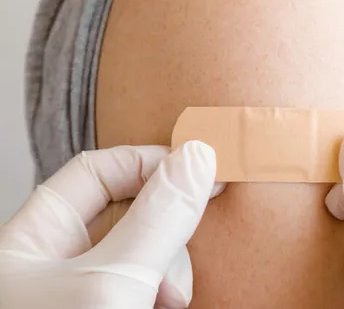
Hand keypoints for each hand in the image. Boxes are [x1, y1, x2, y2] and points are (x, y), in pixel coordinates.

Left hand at [0, 141, 222, 308]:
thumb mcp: (113, 282)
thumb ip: (156, 220)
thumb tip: (198, 158)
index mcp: (32, 240)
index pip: (95, 171)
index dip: (150, 163)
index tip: (202, 170)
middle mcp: (56, 263)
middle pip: (128, 212)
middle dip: (167, 227)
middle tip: (186, 247)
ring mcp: (83, 293)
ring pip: (144, 252)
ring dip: (172, 268)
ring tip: (172, 299)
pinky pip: (148, 282)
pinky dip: (168, 288)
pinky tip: (171, 304)